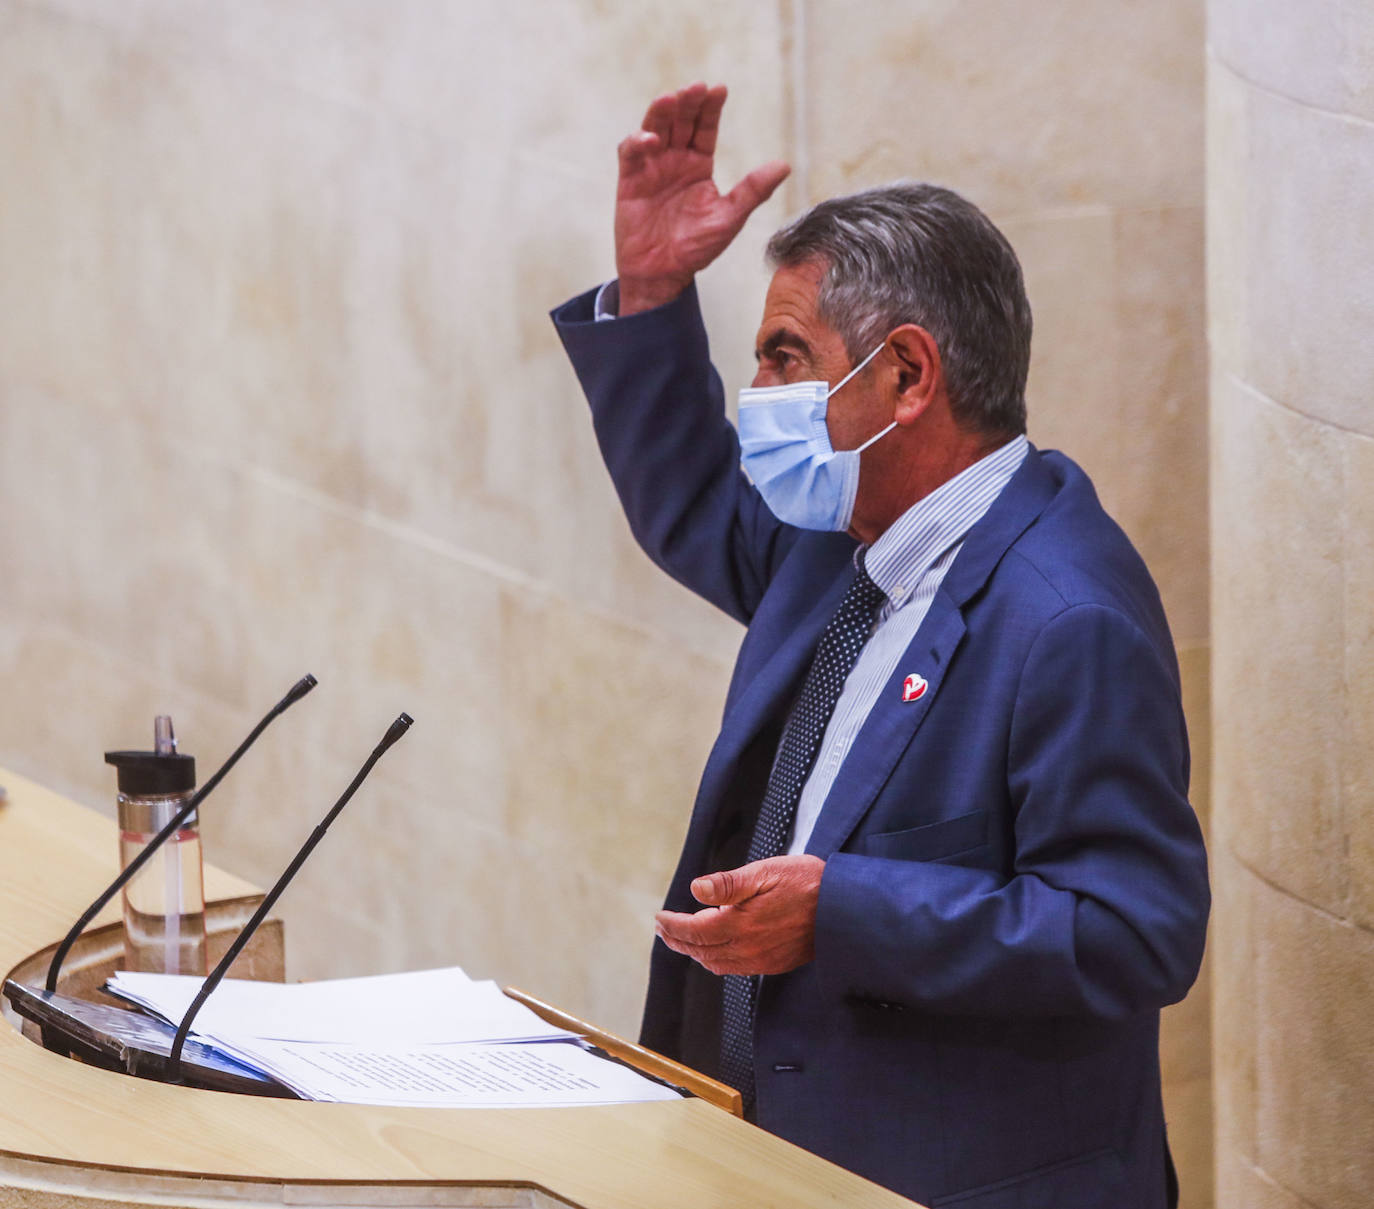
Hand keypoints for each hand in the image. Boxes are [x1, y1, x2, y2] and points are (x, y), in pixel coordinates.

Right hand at [615, 82, 790, 314]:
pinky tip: (650, 140)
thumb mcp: (729, 218)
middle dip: (688, 103)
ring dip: (661, 112)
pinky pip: (630, 152)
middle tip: (696, 88)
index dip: (711, 108)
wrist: (663, 274)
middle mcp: (675, 161)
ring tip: (671, 99)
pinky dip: (637, 141)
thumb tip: (784, 165)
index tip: (719, 89)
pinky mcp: (629, 180)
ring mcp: (652, 168)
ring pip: (655, 128)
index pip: (706, 128)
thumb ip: (753, 191)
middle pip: (681, 121)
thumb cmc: (696, 249)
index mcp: (699, 166)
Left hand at [654, 855, 823, 975]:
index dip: (672, 927)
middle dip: (678, 940)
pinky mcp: (773, 964)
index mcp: (741, 924)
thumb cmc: (806, 882)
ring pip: (716, 963)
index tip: (659, 918)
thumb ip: (728, 884)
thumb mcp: (765, 872)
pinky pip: (735, 968)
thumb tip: (696, 889)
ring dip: (695, 951)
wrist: (844, 907)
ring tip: (683, 937)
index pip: (694, 931)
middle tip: (663, 928)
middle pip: (701, 951)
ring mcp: (761, 960)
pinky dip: (716, 959)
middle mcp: (748, 948)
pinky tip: (715, 947)